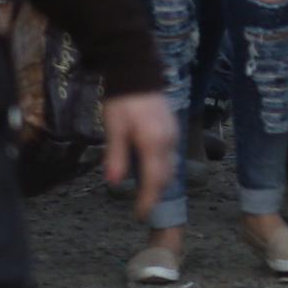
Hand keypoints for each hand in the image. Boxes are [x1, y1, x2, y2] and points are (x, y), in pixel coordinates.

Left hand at [100, 92, 179, 220]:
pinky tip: (150, 170)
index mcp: (153, 143)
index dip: (148, 200)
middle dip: (155, 194)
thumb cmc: (122, 101)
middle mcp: (168, 141)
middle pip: (166, 176)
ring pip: (170, 167)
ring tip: (144, 192)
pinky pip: (170, 156)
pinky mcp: (173, 129)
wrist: (138, 72)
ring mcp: (173, 134)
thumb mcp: (114, 129)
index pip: (154, 180)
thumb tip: (114, 183)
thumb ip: (116, 156)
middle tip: (140, 207)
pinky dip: (161, 168)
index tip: (139, 215)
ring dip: (159, 182)